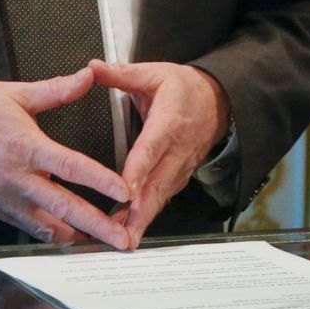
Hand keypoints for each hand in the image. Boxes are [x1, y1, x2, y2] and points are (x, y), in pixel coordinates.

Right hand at [0, 68, 131, 248]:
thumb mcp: (13, 93)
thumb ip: (55, 90)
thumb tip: (87, 77)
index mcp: (25, 146)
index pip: (70, 166)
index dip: (100, 181)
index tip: (125, 191)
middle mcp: (18, 178)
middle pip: (65, 208)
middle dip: (98, 226)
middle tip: (124, 240)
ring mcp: (8, 199)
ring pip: (49, 228)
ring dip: (79, 237)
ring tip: (105, 243)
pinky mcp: (0, 211)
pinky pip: (32, 230)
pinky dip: (55, 237)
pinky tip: (73, 237)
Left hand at [88, 60, 230, 248]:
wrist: (218, 100)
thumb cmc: (182, 87)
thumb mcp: (152, 73)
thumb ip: (121, 74)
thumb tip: (91, 68)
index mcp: (169, 121)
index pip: (151, 149)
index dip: (138, 171)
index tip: (124, 190)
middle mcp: (178, 149)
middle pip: (157, 183)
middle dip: (139, 211)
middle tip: (121, 233)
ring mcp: (182, 166)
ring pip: (161, 196)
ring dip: (143, 219)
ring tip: (123, 240)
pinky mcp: (180, 176)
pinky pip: (164, 197)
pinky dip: (149, 215)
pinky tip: (132, 230)